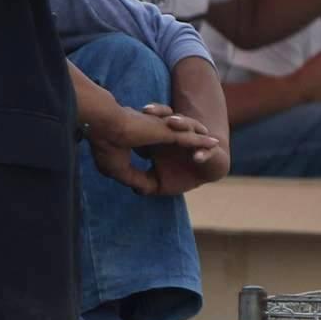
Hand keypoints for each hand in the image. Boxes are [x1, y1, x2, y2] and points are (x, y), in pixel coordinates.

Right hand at [85, 100, 216, 195]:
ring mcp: (162, 130)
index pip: (156, 148)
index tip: (172, 161)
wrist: (105, 128)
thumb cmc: (106, 147)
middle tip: (200, 151)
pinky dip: (202, 142)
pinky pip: (192, 137)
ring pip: (187, 134)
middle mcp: (153, 132)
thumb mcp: (119, 170)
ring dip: (201, 139)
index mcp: (141, 139)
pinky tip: (214, 143)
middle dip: (190, 143)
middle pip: (176, 138)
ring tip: (214, 143)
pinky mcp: (169, 130)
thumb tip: (142, 191)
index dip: (164, 155)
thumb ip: (134, 180)